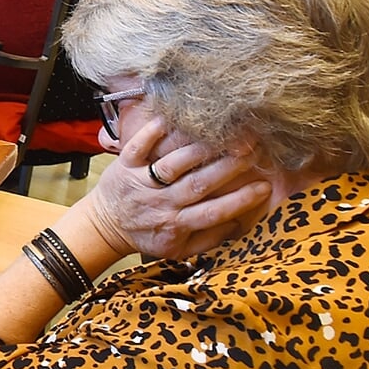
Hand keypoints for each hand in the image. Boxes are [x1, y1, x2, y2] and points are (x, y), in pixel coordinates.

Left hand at [79, 118, 271, 261]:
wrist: (105, 225)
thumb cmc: (147, 235)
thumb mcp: (178, 250)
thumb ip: (208, 240)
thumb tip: (240, 225)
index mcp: (176, 224)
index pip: (213, 213)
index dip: (239, 201)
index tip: (264, 186)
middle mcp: (161, 202)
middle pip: (198, 184)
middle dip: (226, 167)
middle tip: (251, 150)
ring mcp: (142, 182)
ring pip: (172, 164)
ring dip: (198, 149)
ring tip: (223, 134)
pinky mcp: (125, 164)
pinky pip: (139, 146)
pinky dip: (153, 133)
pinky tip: (171, 119)